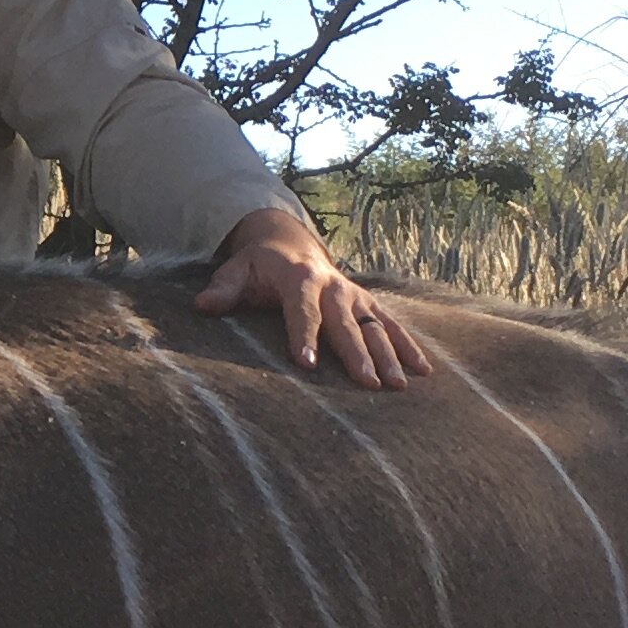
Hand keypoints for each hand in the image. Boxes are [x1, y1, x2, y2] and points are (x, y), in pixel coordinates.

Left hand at [194, 204, 428, 388]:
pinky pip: (392, 325)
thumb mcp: (236, 270)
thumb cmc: (258, 265)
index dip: (303, 336)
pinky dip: (410, 346)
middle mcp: (333, 285)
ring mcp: (355, 295)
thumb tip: (203, 307)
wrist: (290, 243)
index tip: (305, 364)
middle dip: (357, 354)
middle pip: (345, 323)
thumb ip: (223, 289)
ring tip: (400, 385)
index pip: (301, 310)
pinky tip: (425, 371)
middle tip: (367, 384)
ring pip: (376, 326)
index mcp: (299, 277)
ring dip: (389, 355)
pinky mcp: (368, 304)